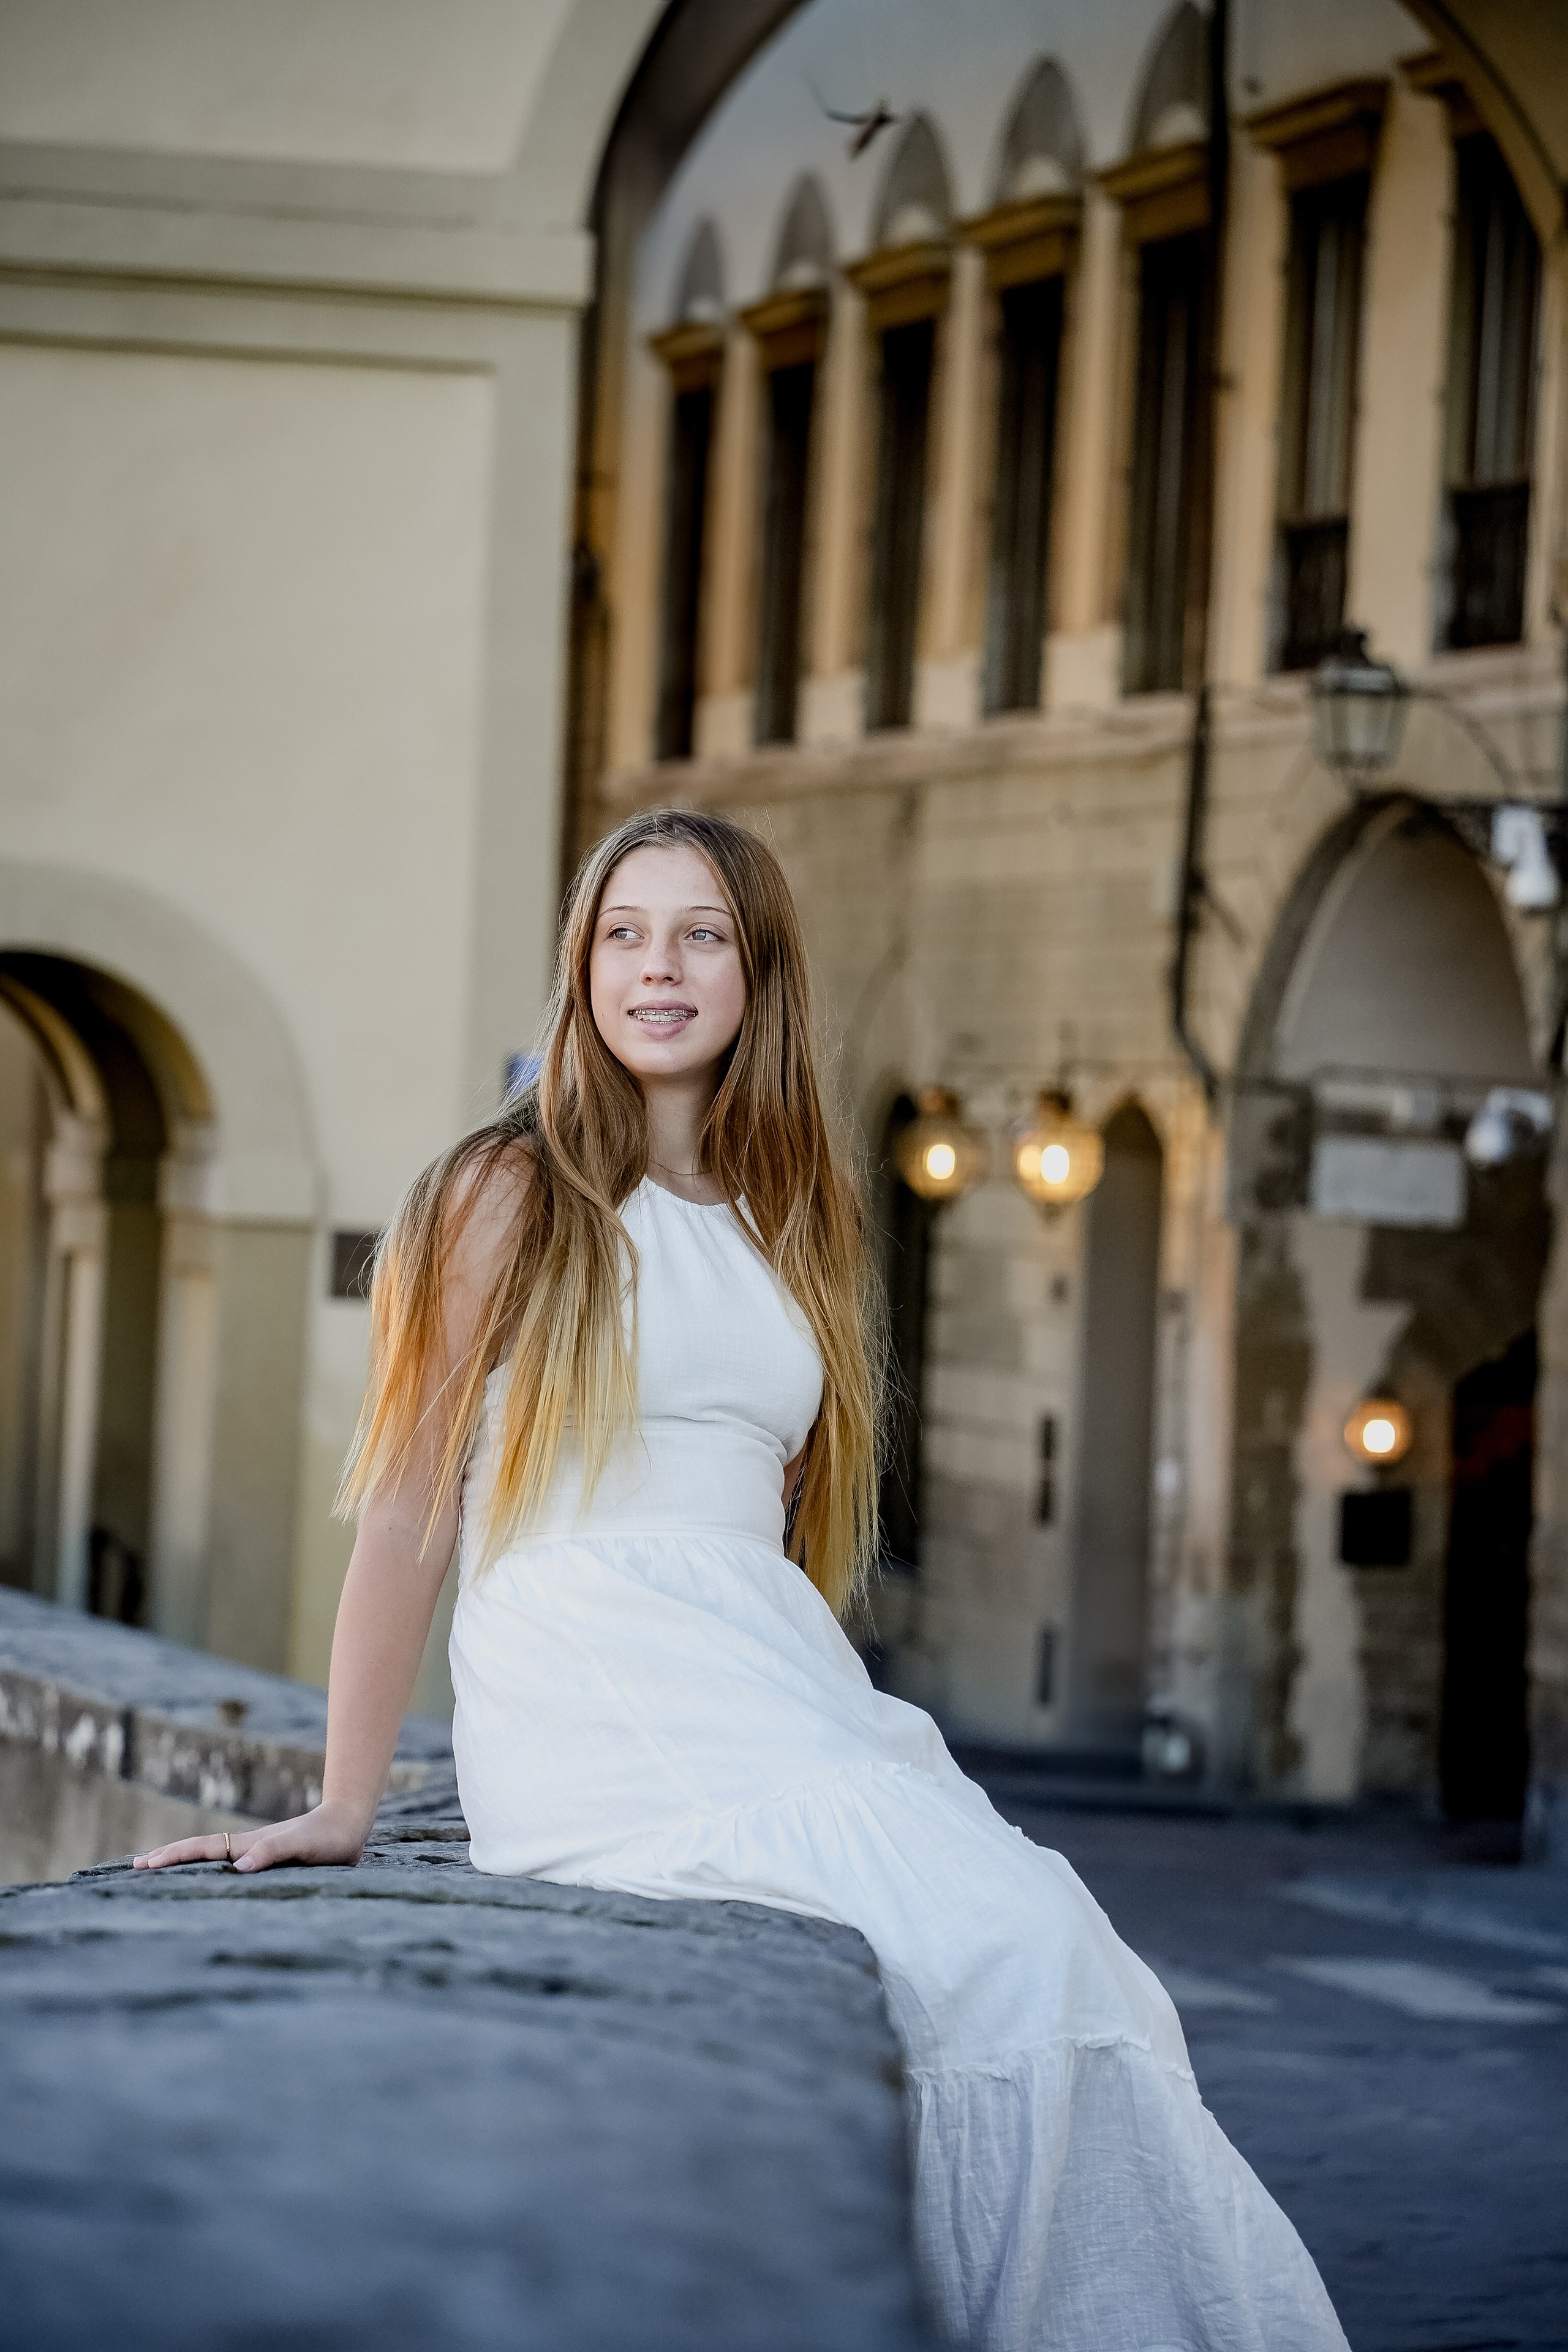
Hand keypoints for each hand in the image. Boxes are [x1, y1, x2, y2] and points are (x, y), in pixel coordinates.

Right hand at [133, 1799, 371, 1873]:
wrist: (349, 1825)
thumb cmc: (328, 1838)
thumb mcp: (302, 1845)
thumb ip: (273, 1852)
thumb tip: (238, 1866)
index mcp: (249, 1844)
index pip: (203, 1849)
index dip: (174, 1856)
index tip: (144, 1865)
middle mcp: (247, 1848)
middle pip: (199, 1850)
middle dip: (167, 1857)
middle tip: (134, 1867)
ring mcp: (256, 1853)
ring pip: (211, 1858)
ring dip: (184, 1864)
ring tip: (157, 1871)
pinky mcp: (268, 1862)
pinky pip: (228, 1867)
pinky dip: (208, 1871)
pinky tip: (205, 1880)